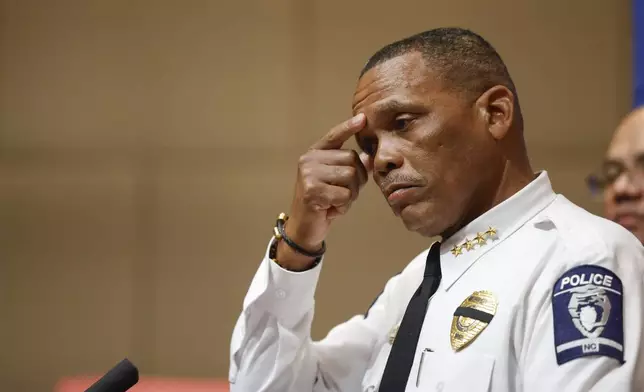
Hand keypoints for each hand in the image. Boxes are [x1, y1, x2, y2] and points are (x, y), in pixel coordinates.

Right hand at [277, 113, 370, 269]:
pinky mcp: (311, 190)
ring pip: (350, 176)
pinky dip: (343, 206)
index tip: (363, 119)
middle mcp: (309, 160)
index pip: (334, 136)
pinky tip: (330, 209)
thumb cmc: (323, 203)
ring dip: (350, 194)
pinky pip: (344, 194)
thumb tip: (369, 157)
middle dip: (356, 180)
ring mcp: (309, 173)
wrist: (304, 228)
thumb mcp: (339, 182)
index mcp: (315, 154)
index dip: (349, 127)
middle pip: (352, 159)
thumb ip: (352, 167)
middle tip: (342, 194)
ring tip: (335, 201)